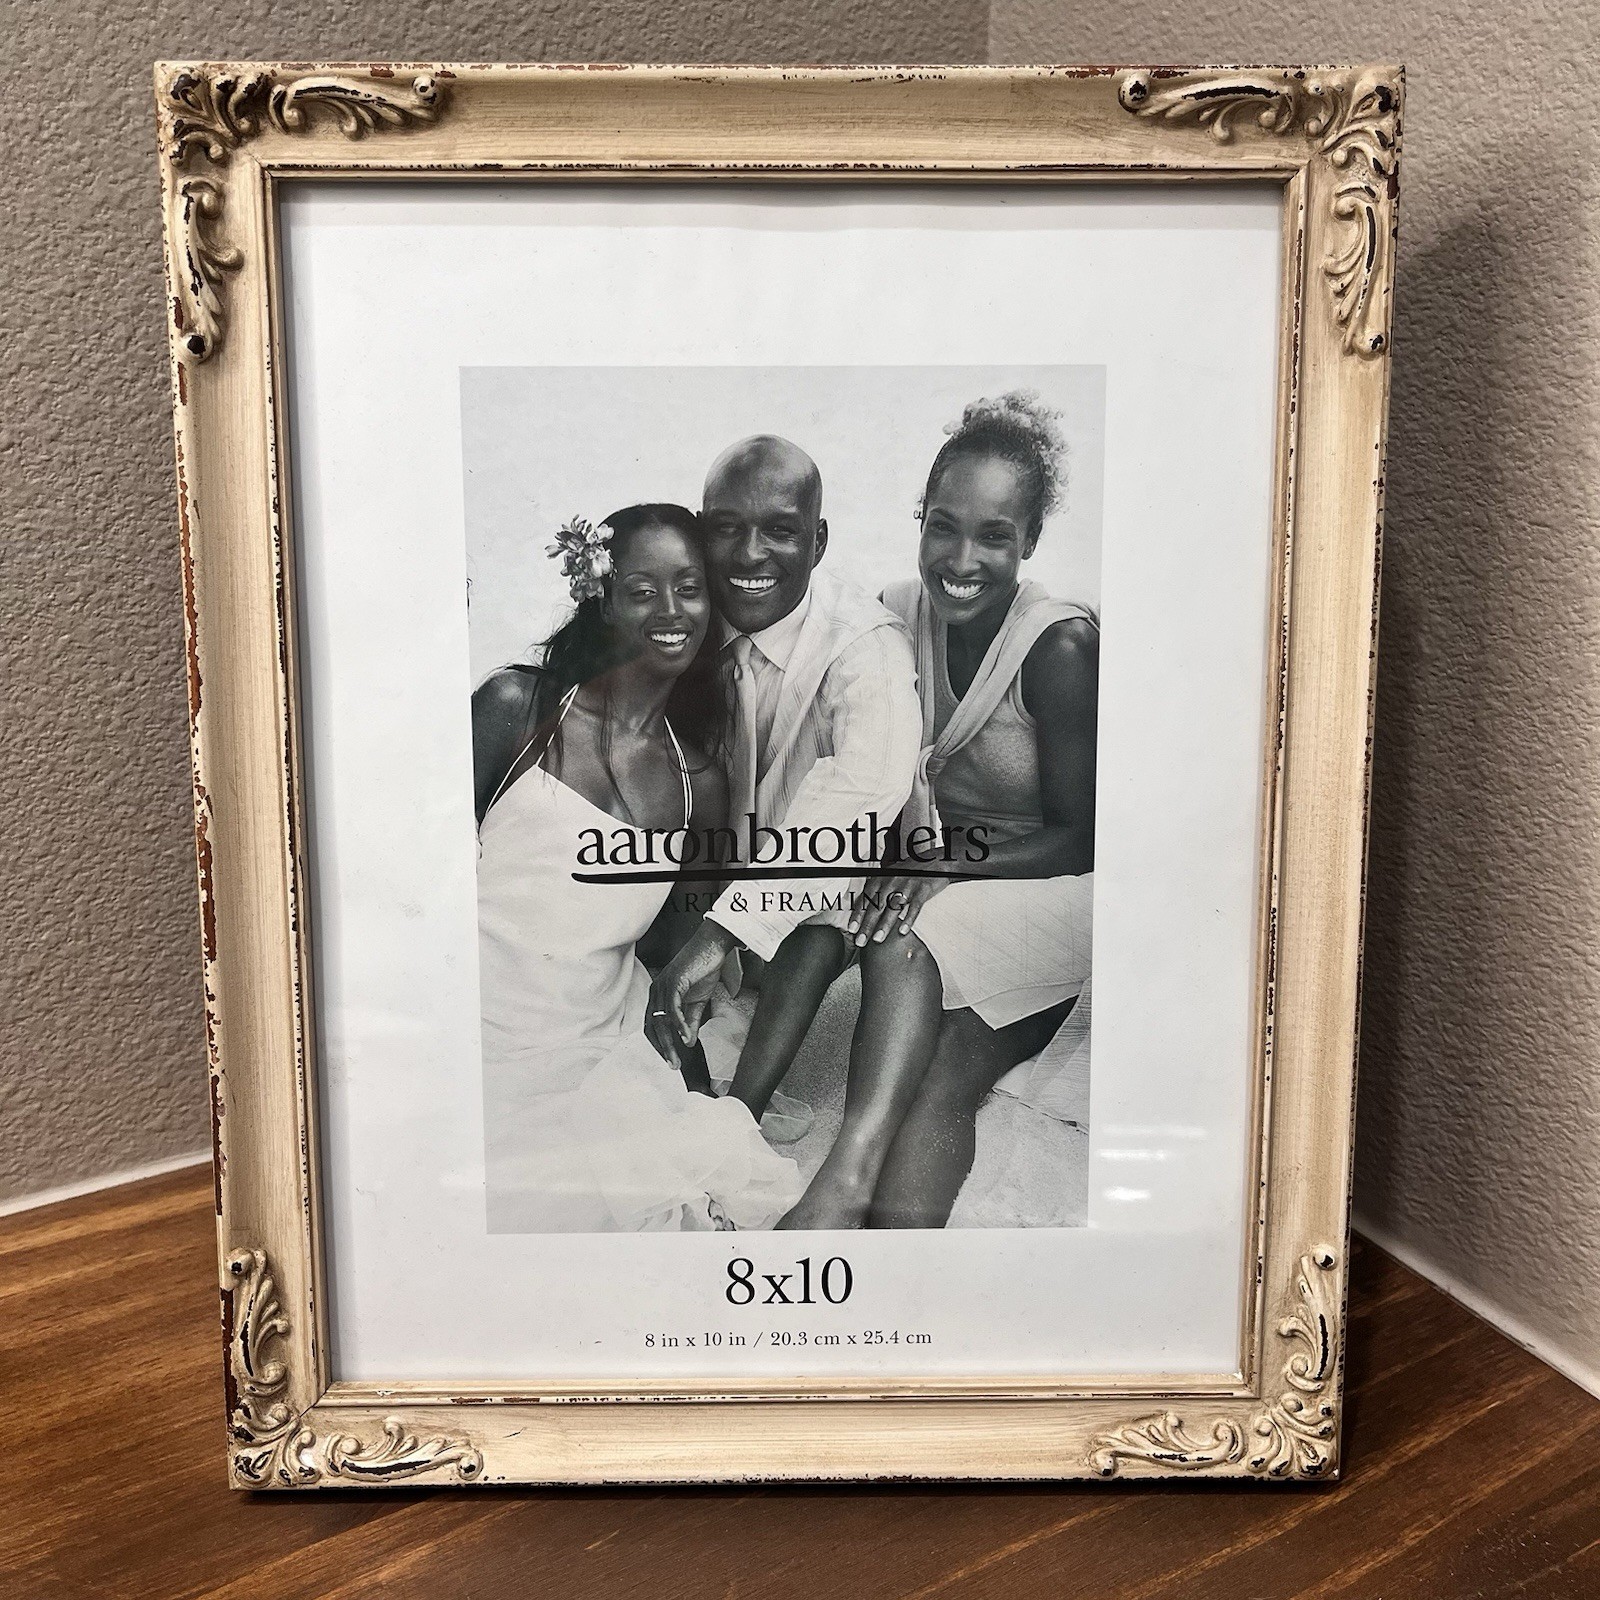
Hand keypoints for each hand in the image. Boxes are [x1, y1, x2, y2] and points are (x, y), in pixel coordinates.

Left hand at [645, 921, 736, 1064]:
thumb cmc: (704, 969)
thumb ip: (691, 1021)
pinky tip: (686, 1037)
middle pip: (653, 1026)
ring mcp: (663, 985)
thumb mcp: (698, 1001)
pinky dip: (679, 1024)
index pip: (652, 1025)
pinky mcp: (674, 981)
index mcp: (659, 995)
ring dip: (669, 1042)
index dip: (659, 1044)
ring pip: (661, 1020)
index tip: (669, 1060)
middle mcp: (656, 991)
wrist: (713, 946)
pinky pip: (673, 1008)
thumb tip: (687, 1042)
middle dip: (662, 1048)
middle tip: (673, 1066)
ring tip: (677, 1059)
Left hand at [847, 874, 948, 946]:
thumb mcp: (889, 878)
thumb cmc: (908, 873)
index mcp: (881, 879)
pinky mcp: (923, 888)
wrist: (933, 861)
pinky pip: (914, 906)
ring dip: (884, 924)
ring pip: (893, 907)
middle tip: (860, 940)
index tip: (851, 930)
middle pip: (877, 905)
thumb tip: (861, 909)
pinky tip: (903, 931)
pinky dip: (908, 919)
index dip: (857, 915)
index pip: (866, 899)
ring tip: (877, 939)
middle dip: (867, 924)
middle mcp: (892, 881)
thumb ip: (876, 892)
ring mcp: (907, 884)